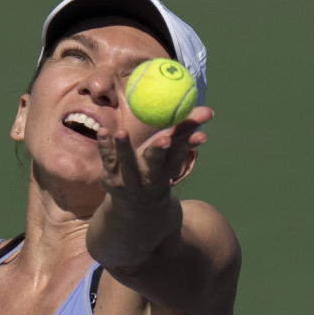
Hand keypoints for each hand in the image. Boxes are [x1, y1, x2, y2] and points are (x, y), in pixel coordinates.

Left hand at [96, 106, 212, 205]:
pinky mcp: (109, 177)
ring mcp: (128, 179)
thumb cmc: (157, 167)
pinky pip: (107, 159)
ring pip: (127, 163)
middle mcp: (150, 177)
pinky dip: (105, 145)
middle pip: (155, 163)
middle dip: (159, 151)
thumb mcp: (171, 152)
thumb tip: (209, 110)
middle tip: (165, 139)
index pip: (179, 155)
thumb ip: (185, 130)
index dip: (189, 144)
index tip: (201, 135)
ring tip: (121, 132)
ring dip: (125, 148)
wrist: (136, 204)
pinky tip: (104, 131)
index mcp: (167, 170)